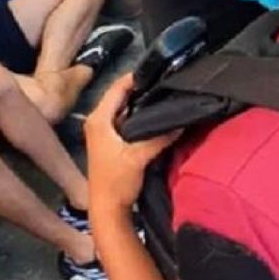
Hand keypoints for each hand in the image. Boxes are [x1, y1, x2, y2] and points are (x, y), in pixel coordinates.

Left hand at [85, 75, 179, 213]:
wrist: (107, 209)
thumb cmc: (116, 182)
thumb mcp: (139, 156)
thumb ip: (159, 137)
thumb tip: (181, 123)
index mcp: (99, 120)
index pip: (116, 89)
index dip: (134, 78)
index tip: (154, 70)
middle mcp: (97, 123)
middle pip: (120, 98)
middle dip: (140, 90)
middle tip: (163, 83)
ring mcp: (103, 133)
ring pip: (124, 111)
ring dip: (140, 105)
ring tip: (163, 97)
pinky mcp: (110, 144)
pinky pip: (126, 123)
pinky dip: (139, 118)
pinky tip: (155, 119)